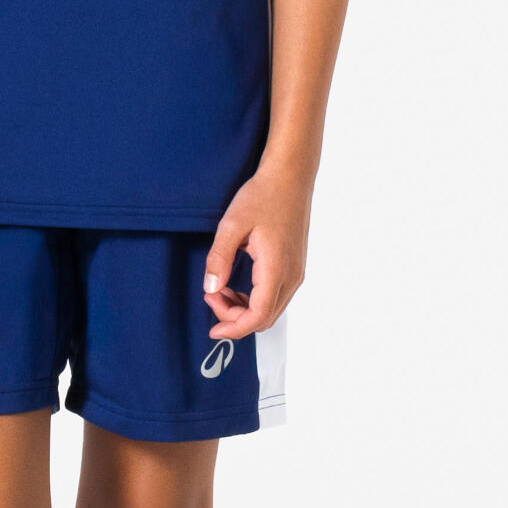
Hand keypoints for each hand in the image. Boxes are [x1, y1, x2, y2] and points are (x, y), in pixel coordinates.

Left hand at [202, 164, 310, 343]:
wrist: (290, 178)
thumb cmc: (263, 196)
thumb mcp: (231, 224)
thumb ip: (219, 259)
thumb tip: (211, 288)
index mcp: (277, 268)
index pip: (258, 316)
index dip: (234, 328)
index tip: (213, 329)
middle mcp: (292, 276)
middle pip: (264, 318)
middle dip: (234, 318)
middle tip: (210, 297)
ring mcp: (296, 273)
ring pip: (270, 310)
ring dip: (244, 310)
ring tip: (220, 290)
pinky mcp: (294, 267)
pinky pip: (275, 297)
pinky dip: (254, 300)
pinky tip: (236, 285)